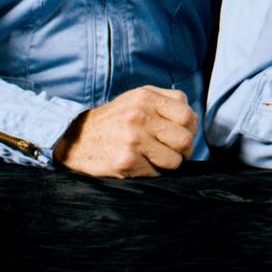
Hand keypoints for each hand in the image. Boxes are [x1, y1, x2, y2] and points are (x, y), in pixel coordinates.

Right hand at [53, 86, 196, 177]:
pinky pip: (157, 173)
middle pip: (185, 140)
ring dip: (170, 163)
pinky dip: (154, 172)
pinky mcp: (126, 162)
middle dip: (184, 149)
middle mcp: (140, 117)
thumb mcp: (139, 98)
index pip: (188, 116)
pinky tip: (142, 163)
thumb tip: (193, 119)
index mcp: (147, 98)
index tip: (184, 133)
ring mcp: (133, 140)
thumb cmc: (116, 118)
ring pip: (174, 160)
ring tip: (158, 157)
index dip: (191, 128)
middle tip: (175, 151)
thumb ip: (168, 101)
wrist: (78, 139)